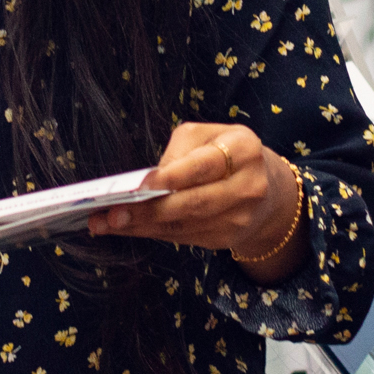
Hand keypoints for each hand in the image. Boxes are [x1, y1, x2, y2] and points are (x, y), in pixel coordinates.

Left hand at [91, 123, 306, 278]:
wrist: (267, 187)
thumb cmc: (226, 152)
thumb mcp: (209, 135)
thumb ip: (180, 149)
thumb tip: (149, 179)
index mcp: (244, 150)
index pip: (205, 166)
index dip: (172, 177)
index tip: (140, 185)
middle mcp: (248, 187)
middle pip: (193, 203)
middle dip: (149, 210)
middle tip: (112, 213)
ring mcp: (239, 218)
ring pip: (184, 225)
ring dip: (142, 226)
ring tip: (106, 223)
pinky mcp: (227, 239)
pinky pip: (184, 237)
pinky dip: (152, 233)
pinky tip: (127, 228)